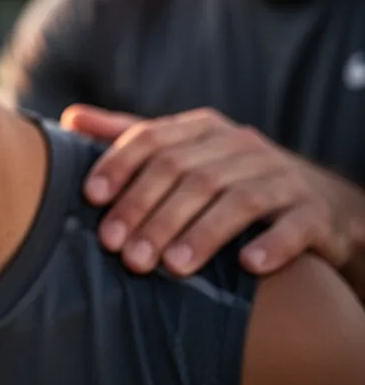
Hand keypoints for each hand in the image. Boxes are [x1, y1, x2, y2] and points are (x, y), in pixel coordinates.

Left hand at [62, 104, 364, 278]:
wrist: (316, 202)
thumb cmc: (227, 177)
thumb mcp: (181, 151)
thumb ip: (128, 136)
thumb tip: (70, 118)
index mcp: (201, 129)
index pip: (152, 139)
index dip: (119, 166)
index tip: (91, 199)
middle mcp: (241, 145)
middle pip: (188, 174)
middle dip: (150, 213)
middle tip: (122, 252)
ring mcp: (281, 176)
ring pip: (237, 200)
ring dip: (200, 234)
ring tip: (170, 267)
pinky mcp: (315, 211)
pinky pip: (294, 225)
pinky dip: (272, 244)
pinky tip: (248, 266)